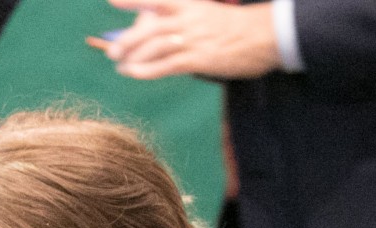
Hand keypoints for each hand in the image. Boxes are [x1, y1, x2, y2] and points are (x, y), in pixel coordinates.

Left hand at [92, 0, 281, 79]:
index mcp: (188, 4)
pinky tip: (133, 73)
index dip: (133, 1)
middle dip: (125, 41)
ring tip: (120, 66)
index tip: (111, 1)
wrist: (263, 35)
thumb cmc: (231, 26)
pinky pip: (165, 66)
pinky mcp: (198, 59)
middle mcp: (187, 19)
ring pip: (153, 49)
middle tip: (112, 52)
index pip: (155, 1)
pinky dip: (145, 71)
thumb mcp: (205, 13)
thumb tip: (152, 32)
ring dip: (132, 59)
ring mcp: (192, 40)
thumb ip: (180, 19)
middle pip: (148, 29)